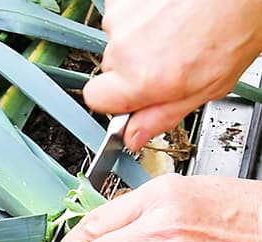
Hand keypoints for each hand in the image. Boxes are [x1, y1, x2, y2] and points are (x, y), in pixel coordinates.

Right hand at [84, 0, 261, 151]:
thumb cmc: (236, 25)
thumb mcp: (209, 87)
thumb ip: (164, 115)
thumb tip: (134, 136)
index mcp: (143, 79)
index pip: (96, 100)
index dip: (116, 100)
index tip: (134, 96)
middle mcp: (125, 49)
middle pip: (111, 69)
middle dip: (134, 69)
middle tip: (170, 60)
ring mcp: (121, 19)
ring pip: (118, 41)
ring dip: (139, 40)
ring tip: (176, 31)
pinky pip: (122, 16)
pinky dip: (141, 17)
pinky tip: (168, 14)